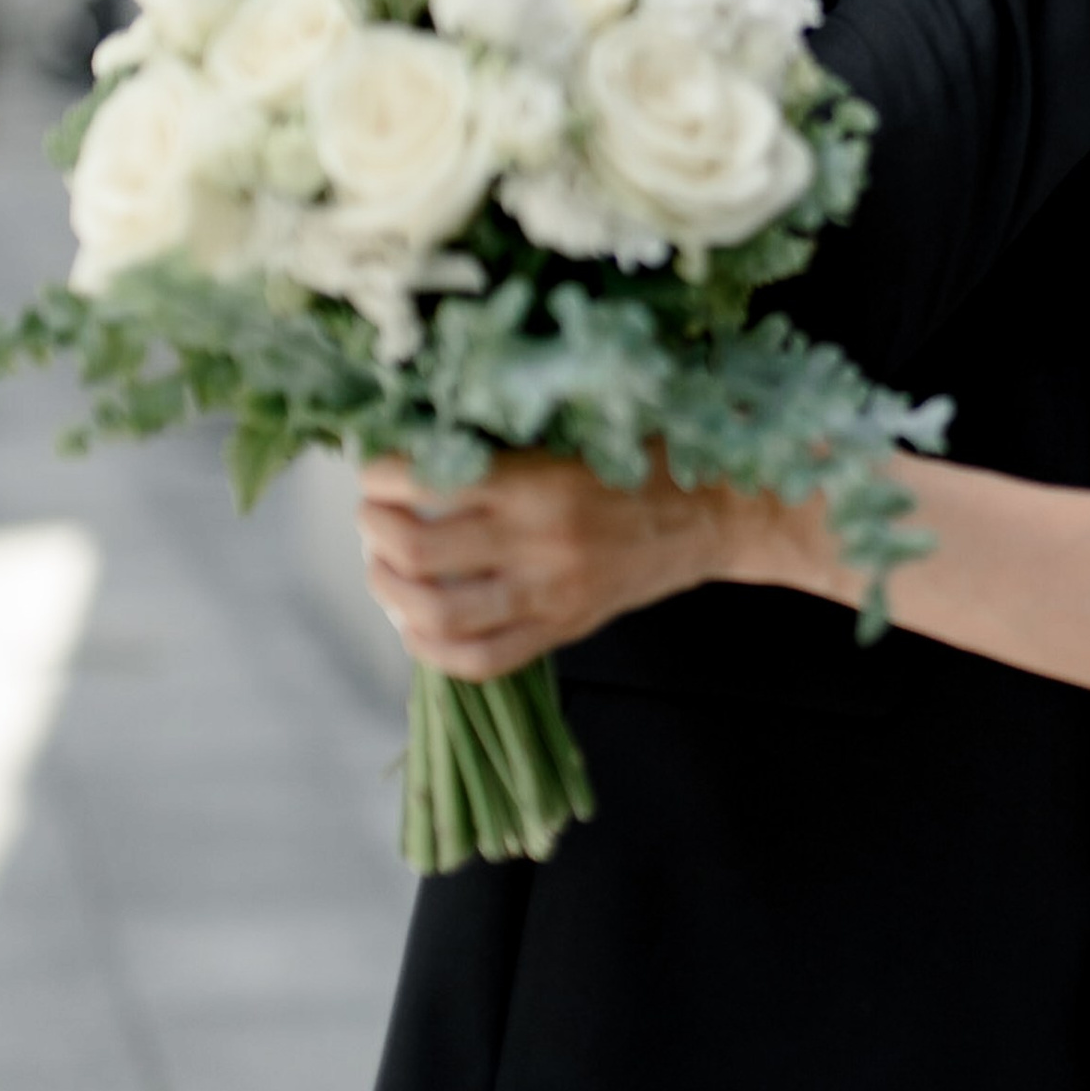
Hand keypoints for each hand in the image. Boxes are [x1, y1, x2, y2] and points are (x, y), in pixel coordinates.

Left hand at [357, 452, 770, 676]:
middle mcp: (538, 544)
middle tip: (371, 518)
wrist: (718, 512)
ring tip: (383, 571)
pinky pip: (481, 661)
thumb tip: (422, 443)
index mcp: (537, 482)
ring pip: (438, 614)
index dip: (380, 476)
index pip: (425, 482)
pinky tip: (416, 625)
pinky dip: (432, 649)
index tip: (374, 469)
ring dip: (390, 593)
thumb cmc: (646, 457)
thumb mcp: (576, 429)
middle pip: (417, 553)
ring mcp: (549, 596)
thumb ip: (506, 442)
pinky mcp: (562, 630)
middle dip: (374, 534)